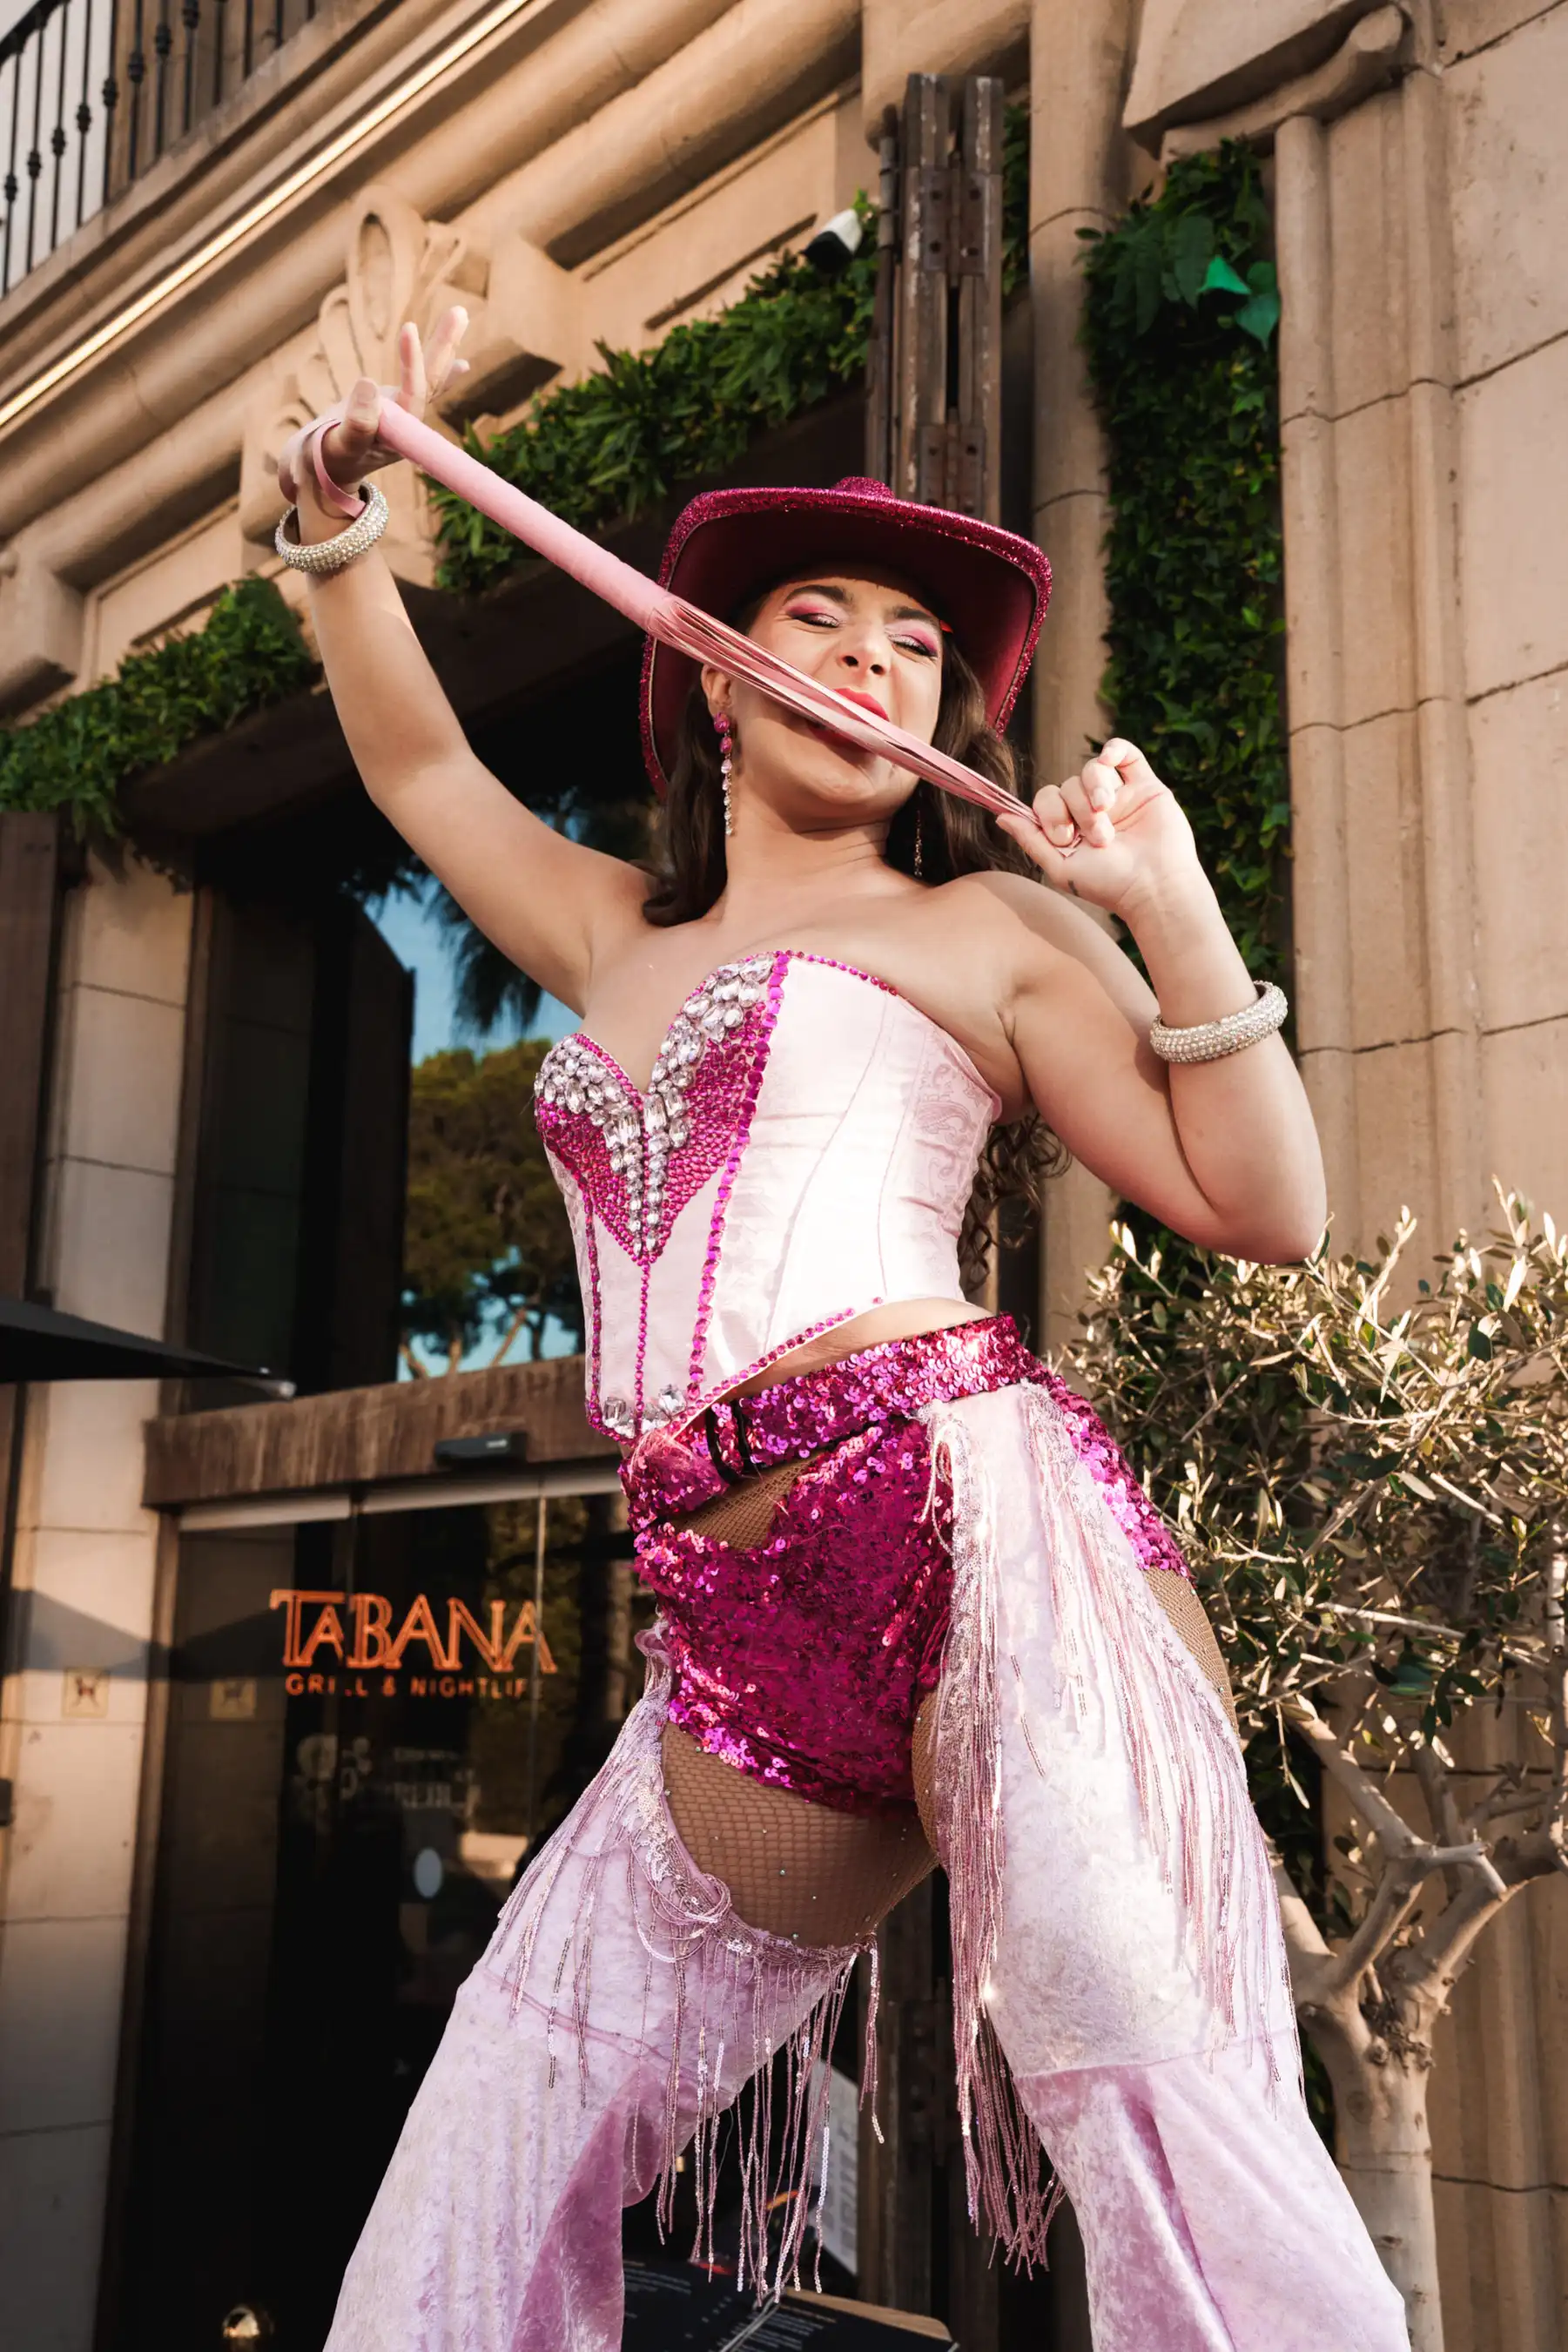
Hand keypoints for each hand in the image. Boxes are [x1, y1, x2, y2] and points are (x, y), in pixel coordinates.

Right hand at [277, 307, 469, 523]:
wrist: (325, 473)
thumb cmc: (325, 461)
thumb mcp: (335, 446)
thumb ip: (354, 424)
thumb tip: (367, 383)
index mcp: (396, 437)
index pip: (413, 398)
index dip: (413, 365)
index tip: (407, 329)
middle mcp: (408, 427)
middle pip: (431, 383)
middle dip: (442, 347)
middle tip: (458, 312)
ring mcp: (405, 417)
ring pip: (428, 379)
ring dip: (442, 347)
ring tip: (459, 313)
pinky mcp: (398, 411)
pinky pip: (421, 386)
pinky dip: (437, 369)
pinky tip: (461, 361)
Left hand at [995, 738, 1202, 919]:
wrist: (1155, 885)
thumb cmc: (1109, 884)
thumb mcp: (1060, 868)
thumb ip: (1031, 840)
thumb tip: (1000, 817)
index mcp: (1071, 828)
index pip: (1047, 799)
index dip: (1050, 812)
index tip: (1065, 838)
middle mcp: (1092, 810)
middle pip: (1068, 785)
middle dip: (1077, 810)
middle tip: (1098, 838)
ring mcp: (1119, 796)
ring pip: (1092, 770)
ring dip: (1094, 790)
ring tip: (1107, 815)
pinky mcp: (1145, 786)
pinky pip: (1126, 753)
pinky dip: (1114, 749)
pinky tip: (1108, 758)